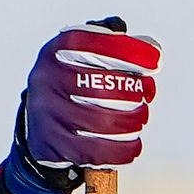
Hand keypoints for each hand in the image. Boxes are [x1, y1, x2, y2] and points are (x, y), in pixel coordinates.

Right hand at [19, 18, 161, 171]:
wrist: (40, 124)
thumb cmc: (71, 87)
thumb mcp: (80, 58)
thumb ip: (112, 46)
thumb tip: (149, 47)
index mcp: (54, 53)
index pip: (89, 43)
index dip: (126, 50)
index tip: (154, 59)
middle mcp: (46, 80)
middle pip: (99, 85)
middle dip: (132, 91)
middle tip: (145, 95)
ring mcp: (47, 113)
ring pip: (101, 121)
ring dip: (131, 121)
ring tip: (139, 118)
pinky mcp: (53, 144)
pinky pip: (96, 150)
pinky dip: (122, 149)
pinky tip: (133, 144)